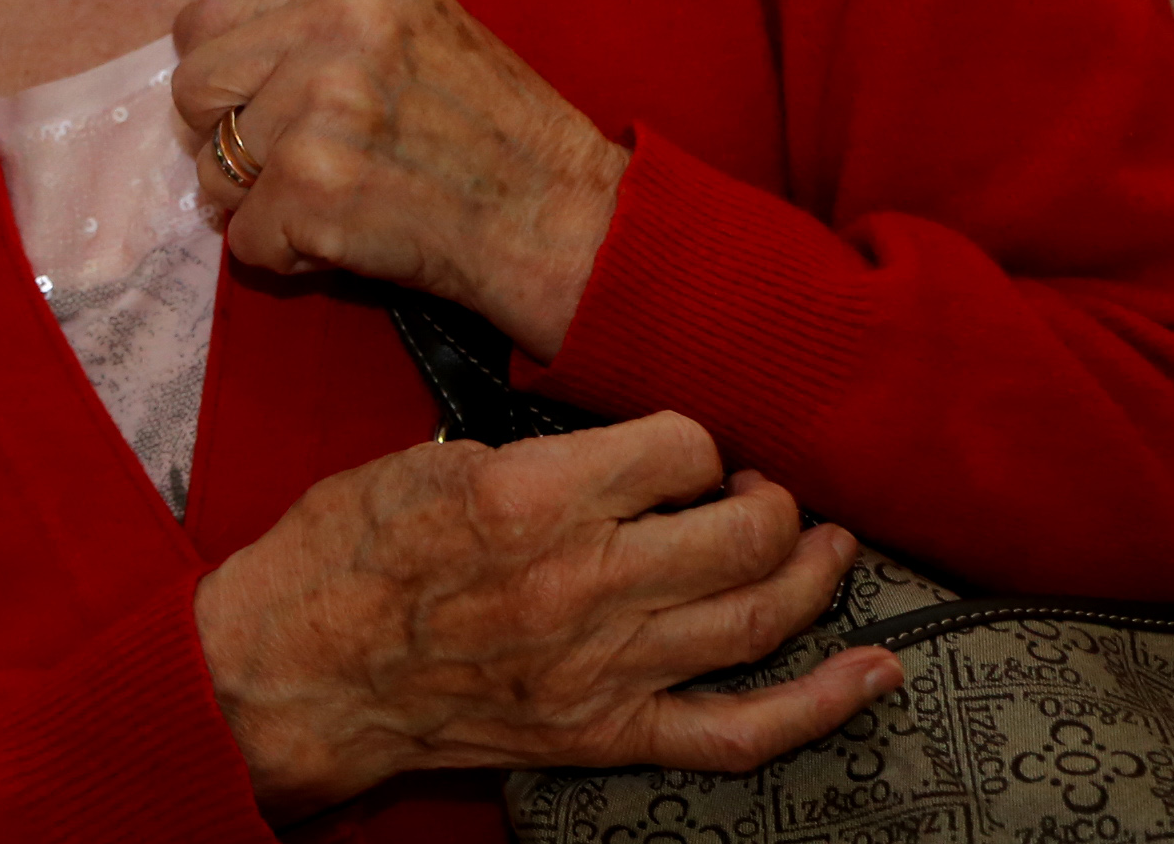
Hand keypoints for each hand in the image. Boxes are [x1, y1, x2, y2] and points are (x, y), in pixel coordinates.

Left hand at [171, 0, 623, 357]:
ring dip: (261, 203)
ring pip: (211, 169)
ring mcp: (323, 103)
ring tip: (339, 200)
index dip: (227, 76)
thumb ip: (316, 22)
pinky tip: (348, 238)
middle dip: (225, 138)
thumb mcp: (411, 25)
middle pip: (192, 86)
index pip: (206, 18)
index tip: (267, 107)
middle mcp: (340, 22)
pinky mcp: (315, 184)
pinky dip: (284, 255)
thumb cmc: (488, 134)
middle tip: (291, 165)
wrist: (566, 221)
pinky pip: (243, 237)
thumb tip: (206, 63)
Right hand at [193, 415, 900, 819]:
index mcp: (530, 496)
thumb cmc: (342, 555)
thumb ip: (530, 451)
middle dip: (770, 500)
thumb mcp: (424, 459)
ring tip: (827, 546)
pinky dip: (824, 704)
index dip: (691, 439)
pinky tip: (877, 671)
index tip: (676, 445)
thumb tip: (608, 444)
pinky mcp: (606, 734)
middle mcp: (581, 582)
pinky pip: (743, 731)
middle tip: (760, 490)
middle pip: (743, 531)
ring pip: (760, 616)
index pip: (682, 445)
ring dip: (813, 574)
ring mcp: (602, 668)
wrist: (296, 670)